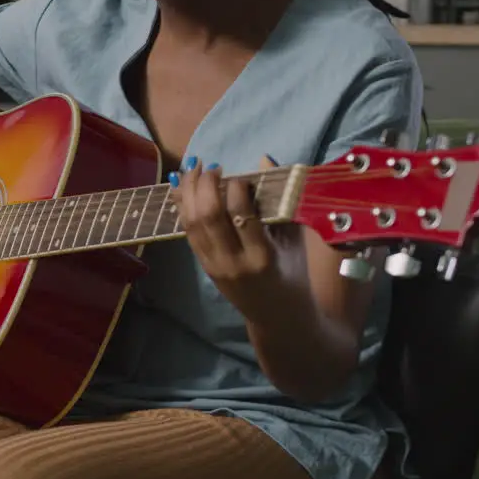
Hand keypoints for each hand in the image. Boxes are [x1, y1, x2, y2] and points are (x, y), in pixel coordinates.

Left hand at [171, 155, 302, 320]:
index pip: (241, 214)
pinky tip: (184, 190)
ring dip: (188, 193)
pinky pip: (189, 233)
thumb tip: (264, 160)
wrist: (277, 318)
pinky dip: (184, 208)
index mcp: (263, 256)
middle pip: (209, 216)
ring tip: (194, 170)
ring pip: (192, 223)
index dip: (235, 188)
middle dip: (205, 185)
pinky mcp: (204, 266)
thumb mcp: (295, 241)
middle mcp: (233, 261)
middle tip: (211, 166)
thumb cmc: (294, 276)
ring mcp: (215, 265)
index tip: (238, 175)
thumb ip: (281, 202)